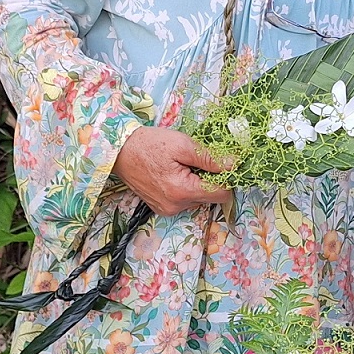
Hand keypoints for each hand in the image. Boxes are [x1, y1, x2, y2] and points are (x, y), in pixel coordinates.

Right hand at [114, 126, 232, 215]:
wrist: (118, 151)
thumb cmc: (148, 144)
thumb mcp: (182, 144)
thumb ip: (210, 158)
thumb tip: (234, 164)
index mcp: (183, 191)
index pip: (222, 194)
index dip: (226, 177)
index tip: (221, 162)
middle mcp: (176, 206)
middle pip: (210, 197)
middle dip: (209, 178)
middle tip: (195, 160)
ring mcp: (167, 209)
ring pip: (198, 198)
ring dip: (197, 183)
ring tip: (181, 165)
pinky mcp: (161, 208)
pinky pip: (184, 200)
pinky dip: (185, 187)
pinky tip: (173, 173)